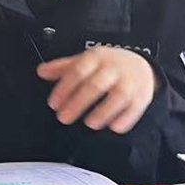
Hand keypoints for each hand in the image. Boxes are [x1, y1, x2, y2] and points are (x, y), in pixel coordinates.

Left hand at [37, 47, 159, 133]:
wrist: (141, 64)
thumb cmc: (108, 64)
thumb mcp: (85, 60)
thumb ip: (63, 67)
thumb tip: (42, 71)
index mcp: (97, 58)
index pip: (78, 71)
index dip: (64, 88)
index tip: (54, 103)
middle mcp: (114, 69)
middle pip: (96, 85)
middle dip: (78, 103)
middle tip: (64, 117)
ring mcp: (130, 82)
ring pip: (118, 96)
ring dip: (103, 111)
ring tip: (89, 123)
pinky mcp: (142, 95)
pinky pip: (136, 107)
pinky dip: (126, 118)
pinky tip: (114, 126)